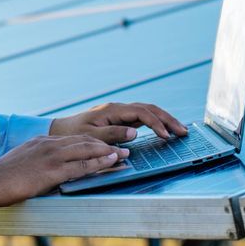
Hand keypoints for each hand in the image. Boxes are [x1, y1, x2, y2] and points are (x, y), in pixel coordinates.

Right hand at [0, 135, 129, 209]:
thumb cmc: (3, 176)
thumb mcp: (23, 160)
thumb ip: (38, 159)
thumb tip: (47, 170)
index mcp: (42, 141)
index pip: (74, 139)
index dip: (93, 142)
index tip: (106, 144)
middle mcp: (50, 144)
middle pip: (85, 140)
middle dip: (106, 144)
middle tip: (124, 146)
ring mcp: (52, 156)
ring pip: (87, 150)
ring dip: (109, 152)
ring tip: (124, 154)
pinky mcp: (53, 171)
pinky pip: (82, 166)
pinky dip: (99, 163)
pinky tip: (111, 162)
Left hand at [49, 102, 188, 143]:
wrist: (61, 130)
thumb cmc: (73, 133)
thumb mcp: (90, 136)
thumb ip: (112, 134)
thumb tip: (134, 133)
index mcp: (112, 110)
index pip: (141, 113)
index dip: (156, 123)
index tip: (166, 136)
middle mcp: (118, 108)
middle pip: (149, 109)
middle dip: (167, 119)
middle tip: (183, 132)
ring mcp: (120, 113)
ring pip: (147, 112)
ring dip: (164, 120)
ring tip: (179, 131)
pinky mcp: (119, 119)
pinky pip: (142, 118)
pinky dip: (155, 123)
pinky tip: (164, 130)